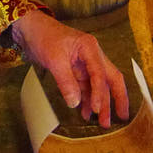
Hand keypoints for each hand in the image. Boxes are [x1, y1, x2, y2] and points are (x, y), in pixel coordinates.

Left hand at [13, 10, 130, 126]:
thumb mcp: (54, 60)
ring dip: (101, 103)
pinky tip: (85, 113)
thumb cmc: (44, 37)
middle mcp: (92, 56)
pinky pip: (86, 87)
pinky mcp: (77, 70)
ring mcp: (85, 64)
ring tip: (102, 123)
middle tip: (121, 117)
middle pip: (110, 79)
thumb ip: (66, 82)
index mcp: (90, 48)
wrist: (31, 29)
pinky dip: (87, 100)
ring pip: (99, 86)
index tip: (95, 109)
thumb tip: (75, 103)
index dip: (99, 93)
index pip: (100, 74)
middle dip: (117, 98)